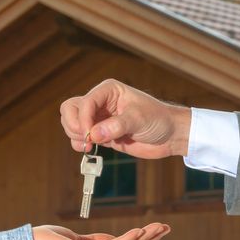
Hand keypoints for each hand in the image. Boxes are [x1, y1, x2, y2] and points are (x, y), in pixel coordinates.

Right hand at [60, 79, 190, 157]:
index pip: (85, 102)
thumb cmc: (158, 119)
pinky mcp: (101, 134)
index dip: (83, 119)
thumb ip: (117, 126)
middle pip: (70, 109)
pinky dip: (79, 143)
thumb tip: (94, 134)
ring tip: (90, 145)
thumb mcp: (139, 119)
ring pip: (72, 123)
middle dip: (74, 125)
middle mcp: (100, 103)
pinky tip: (90, 148)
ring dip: (75, 135)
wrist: (170, 135)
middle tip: (87, 139)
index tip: (91, 135)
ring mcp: (99, 118)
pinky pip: (80, 137)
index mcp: (108, 91)